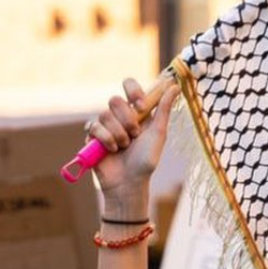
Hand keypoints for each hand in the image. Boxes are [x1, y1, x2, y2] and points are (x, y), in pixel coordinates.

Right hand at [88, 78, 179, 198]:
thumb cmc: (146, 160)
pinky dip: (106, 139)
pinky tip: (112, 150)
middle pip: (114, 99)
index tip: (141, 105)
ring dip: (118, 133)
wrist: (129, 183)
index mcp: (136, 111)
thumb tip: (175, 85)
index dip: (133, 91)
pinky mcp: (92, 136)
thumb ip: (164, 109)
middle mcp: (119, 115)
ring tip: (124, 147)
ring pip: (104, 114)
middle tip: (135, 135)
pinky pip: (94, 126)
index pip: (129, 85)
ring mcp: (104, 125)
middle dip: (126, 119)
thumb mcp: (158, 133)